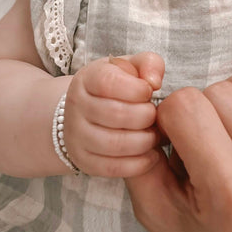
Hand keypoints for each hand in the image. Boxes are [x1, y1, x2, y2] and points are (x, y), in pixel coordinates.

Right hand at [63, 52, 164, 176]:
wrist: (86, 113)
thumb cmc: (117, 87)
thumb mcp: (130, 67)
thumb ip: (149, 64)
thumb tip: (153, 82)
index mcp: (87, 79)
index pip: (109, 83)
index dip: (137, 89)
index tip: (149, 92)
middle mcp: (76, 106)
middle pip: (116, 114)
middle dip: (146, 116)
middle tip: (155, 116)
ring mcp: (76, 136)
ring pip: (114, 144)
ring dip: (144, 141)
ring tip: (155, 135)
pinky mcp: (83, 161)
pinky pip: (112, 168)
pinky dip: (138, 164)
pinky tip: (151, 155)